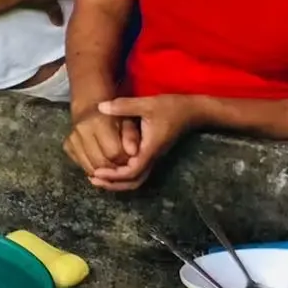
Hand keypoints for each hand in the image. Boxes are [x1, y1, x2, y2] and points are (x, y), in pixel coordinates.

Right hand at [63, 105, 136, 176]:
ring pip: (89, 167)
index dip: (124, 159)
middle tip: (122, 163)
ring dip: (103, 170)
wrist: (90, 105)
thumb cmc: (114, 114)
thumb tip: (133, 152)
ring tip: (112, 162)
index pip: (113, 152)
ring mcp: (72, 138)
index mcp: (98, 121)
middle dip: (114, 167)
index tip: (130, 157)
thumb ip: (131, 136)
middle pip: (100, 162)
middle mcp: (82, 130)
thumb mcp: (128, 120)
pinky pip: (81, 165)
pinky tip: (100, 160)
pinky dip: (92, 167)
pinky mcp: (67, 145)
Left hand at [87, 94, 205, 190]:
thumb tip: (100, 107)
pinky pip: (138, 171)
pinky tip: (110, 167)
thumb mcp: (147, 103)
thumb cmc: (172, 107)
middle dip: (113, 184)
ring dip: (118, 181)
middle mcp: (152, 157)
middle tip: (93, 180)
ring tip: (98, 177)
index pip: (132, 171)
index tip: (97, 172)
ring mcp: (153, 157)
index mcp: (150, 148)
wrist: (193, 111)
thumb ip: (123, 106)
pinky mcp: (152, 154)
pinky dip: (123, 174)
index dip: (114, 175)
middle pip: (134, 181)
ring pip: (136, 179)